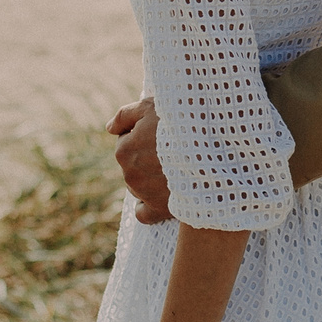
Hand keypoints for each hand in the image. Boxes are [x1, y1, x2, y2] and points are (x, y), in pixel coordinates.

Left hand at [108, 98, 171, 224]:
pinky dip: (150, 205)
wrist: (211, 150)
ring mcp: (143, 194)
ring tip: (176, 167)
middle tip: (173, 148)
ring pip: (138, 185)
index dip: (144, 134)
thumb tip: (109, 128)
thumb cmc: (182, 123)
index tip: (162, 132)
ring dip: (151, 177)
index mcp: (123, 150)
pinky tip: (162, 196)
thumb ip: (124, 116)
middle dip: (147, 156)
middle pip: (133, 163)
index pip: (125, 140)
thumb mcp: (151, 108)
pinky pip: (144, 213)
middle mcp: (129, 174)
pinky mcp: (159, 209)